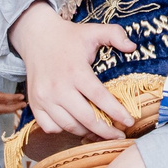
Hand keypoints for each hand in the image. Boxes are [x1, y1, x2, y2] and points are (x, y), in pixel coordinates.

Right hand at [9, 1, 137, 138]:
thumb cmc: (68, 37)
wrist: (36, 36)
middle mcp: (58, 87)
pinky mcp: (35, 104)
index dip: (117, 112)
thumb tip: (133, 47)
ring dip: (87, 133)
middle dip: (106, 131)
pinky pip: (50, 127)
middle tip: (119, 136)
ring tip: (101, 132)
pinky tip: (76, 125)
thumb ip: (115, 35)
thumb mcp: (93, 30)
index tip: (129, 121)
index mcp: (75, 71)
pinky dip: (64, 130)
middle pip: (86, 118)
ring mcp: (44, 98)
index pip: (99, 97)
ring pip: (69, 126)